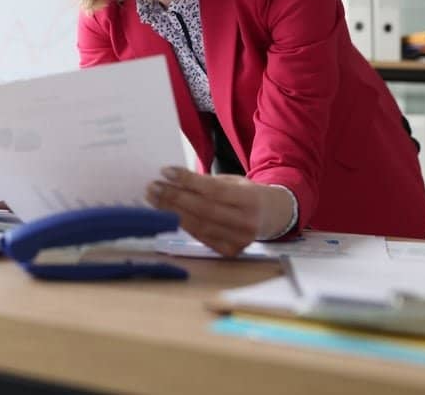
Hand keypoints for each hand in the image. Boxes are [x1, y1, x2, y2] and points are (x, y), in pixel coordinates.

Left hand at [145, 167, 293, 257]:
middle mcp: (246, 222)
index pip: (214, 190)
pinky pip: (201, 237)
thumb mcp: (234, 182)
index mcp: (250, 198)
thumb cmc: (247, 195)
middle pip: (203, 209)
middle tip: (153, 187)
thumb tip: (172, 179)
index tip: (166, 172)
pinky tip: (168, 214)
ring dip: (172, 212)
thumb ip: (207, 183)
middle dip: (174, 197)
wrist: (272, 217)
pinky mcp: (230, 251)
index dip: (188, 181)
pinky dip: (183, 224)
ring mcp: (239, 240)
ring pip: (199, 225)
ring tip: (154, 199)